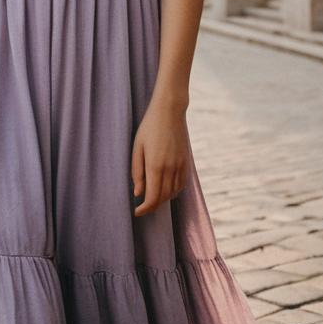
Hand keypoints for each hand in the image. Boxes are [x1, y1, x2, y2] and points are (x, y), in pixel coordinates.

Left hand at [131, 100, 189, 217]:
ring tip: (152, 198)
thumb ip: (137, 171)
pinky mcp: (186, 162)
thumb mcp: (137, 147)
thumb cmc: (149, 127)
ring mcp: (180, 165)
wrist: (170, 111)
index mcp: (156, 166)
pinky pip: (181, 184)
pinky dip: (173, 191)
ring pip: (173, 193)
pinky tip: (165, 189)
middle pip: (163, 198)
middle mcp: (170, 168)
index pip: (152, 198)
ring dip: (163, 199)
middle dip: (152, 206)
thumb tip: (138, 193)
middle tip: (141, 207)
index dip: (144, 209)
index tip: (136, 212)